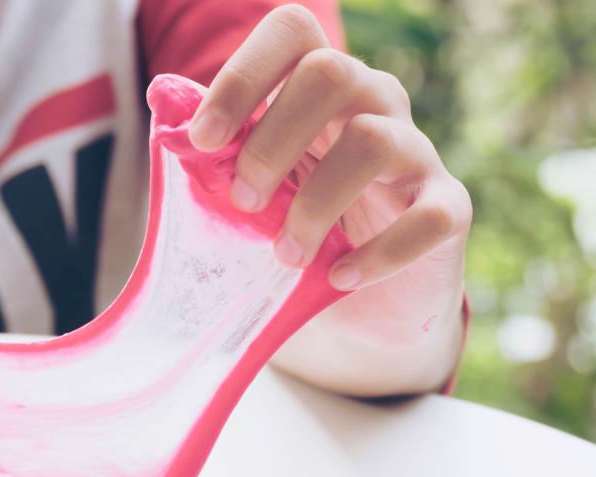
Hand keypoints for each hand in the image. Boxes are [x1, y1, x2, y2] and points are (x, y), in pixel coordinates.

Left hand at [187, 4, 469, 355]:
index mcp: (317, 90)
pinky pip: (430, 217)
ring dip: (315, 205)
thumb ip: (210, 153)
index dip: (243, 75)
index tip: (204, 139)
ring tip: (286, 256)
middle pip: (331, 72)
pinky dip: (379, 253)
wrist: (359, 311)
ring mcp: (416, 154)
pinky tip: (339, 279)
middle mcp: (374, 104)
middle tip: (244, 202)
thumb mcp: (245, 194)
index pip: (293, 32)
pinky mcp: (449, 210)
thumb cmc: (293, 234)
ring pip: (374, 139)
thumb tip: (160, 97)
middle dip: (271, 141)